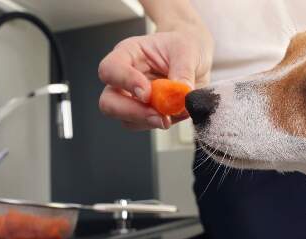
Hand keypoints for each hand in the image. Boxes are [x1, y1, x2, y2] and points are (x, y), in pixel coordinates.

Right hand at [98, 23, 212, 130]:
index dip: (125, 82)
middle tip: (158, 115)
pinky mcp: (145, 113)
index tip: (147, 93)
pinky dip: (162, 122)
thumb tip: (181, 94)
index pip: (110, 69)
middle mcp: (124, 78)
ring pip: (126, 119)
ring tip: (176, 111)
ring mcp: (132, 99)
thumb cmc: (184, 47)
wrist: (196, 60)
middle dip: (133, 112)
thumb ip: (183, 71)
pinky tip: (178, 112)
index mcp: (128, 54)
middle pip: (108, 102)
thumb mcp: (187, 50)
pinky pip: (145, 125)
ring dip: (150, 121)